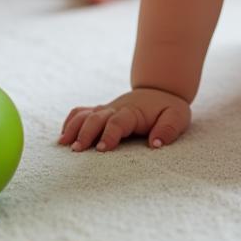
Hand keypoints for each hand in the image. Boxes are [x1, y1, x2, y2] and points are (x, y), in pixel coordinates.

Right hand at [59, 87, 191, 151]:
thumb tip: (156, 144)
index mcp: (133, 112)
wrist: (160, 90)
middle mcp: (116, 109)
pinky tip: (63, 136)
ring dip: (74, 127)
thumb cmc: (168, 108)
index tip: (102, 149)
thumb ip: (168, 128)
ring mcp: (107, 109)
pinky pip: (82, 111)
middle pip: (97, 117)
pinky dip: (71, 121)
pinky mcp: (101, 111)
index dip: (110, 134)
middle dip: (86, 133)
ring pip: (85, 114)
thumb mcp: (177, 116)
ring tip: (63, 144)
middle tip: (77, 150)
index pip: (119, 121)